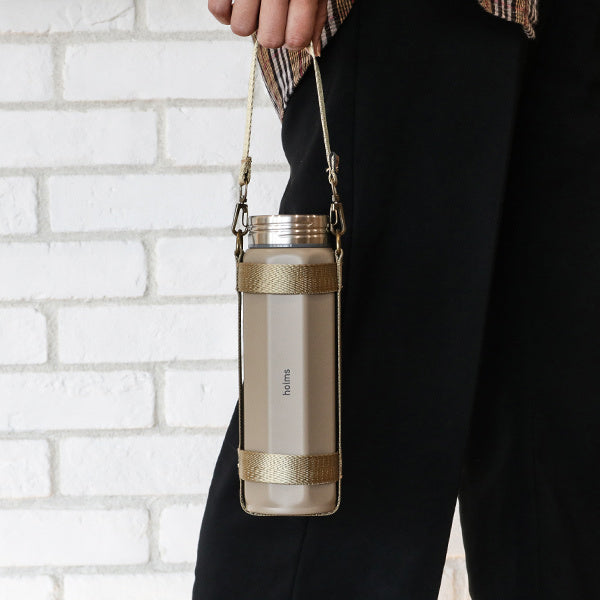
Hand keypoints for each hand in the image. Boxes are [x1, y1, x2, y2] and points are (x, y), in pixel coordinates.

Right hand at [208, 0, 327, 54]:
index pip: (296, 40)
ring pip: (241, 29)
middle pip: (269, 40)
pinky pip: (217, 10)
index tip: (294, 29)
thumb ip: (315, 14)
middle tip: (275, 15)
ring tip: (256, 5)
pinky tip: (237, 1)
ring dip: (248, 22)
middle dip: (272, 33)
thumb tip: (313, 49)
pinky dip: (225, 11)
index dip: (294, 40)